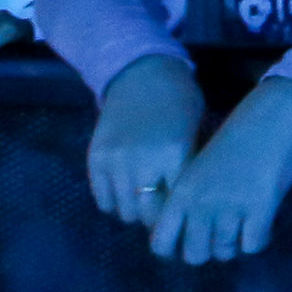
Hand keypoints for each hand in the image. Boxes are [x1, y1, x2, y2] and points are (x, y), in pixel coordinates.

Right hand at [85, 54, 207, 223]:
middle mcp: (142, 162)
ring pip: (123, 211)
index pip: (175, 206)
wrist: (142, 73)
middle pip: (147, 214)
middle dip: (156, 218)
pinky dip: (114, 202)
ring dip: (135, 211)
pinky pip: (102, 199)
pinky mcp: (95, 159)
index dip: (179, 215)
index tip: (182, 218)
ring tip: (144, 201)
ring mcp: (115, 162)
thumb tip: (187, 206)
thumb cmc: (180, 101)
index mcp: (175, 155)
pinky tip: (125, 192)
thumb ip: (189, 169)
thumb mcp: (195, 132)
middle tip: (163, 213)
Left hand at [149, 79, 291, 261]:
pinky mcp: (260, 209)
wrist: (275, 113)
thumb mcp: (202, 167)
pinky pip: (253, 245)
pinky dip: (258, 240)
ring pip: (225, 252)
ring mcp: (230, 208)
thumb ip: (191, 197)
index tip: (192, 237)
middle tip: (222, 233)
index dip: (176, 247)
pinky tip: (262, 224)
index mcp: (181, 192)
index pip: (161, 243)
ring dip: (235, 244)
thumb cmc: (238, 134)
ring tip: (244, 226)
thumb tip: (193, 229)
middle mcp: (200, 204)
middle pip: (195, 255)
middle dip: (209, 249)